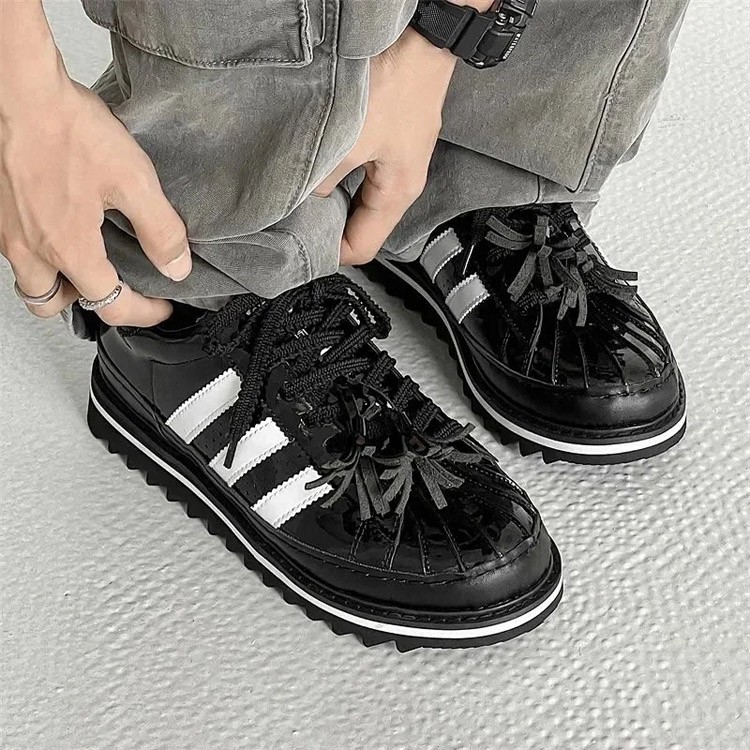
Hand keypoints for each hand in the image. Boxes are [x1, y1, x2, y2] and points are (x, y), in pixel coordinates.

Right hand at [0, 57, 189, 325]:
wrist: (17, 89)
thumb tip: (176, 267)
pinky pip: (16, 251)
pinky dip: (41, 255)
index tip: (160, 306)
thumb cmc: (67, 128)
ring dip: (59, 284)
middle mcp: (31, 249)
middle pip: (55, 305)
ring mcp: (6, 231)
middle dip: (89, 303)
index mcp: (69, 249)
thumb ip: (160, 230)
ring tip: (87, 264)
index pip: (111, 304)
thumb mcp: (134, 181)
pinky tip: (59, 230)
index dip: (144, 312)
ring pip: (29, 282)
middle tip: (117, 288)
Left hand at [314, 28, 458, 264]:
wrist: (420, 40)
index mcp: (397, 195)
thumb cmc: (396, 87)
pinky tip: (320, 163)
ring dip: (331, 197)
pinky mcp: (390, 139)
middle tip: (294, 218)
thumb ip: (323, 178)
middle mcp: (400, 184)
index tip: (300, 246)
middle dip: (329, 226)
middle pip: (361, 225)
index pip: (362, 247)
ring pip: (358, 197)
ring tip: (303, 190)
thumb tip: (305, 197)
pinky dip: (339, 173)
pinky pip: (360, 172)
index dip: (331, 252)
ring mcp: (396, 161)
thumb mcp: (349, 141)